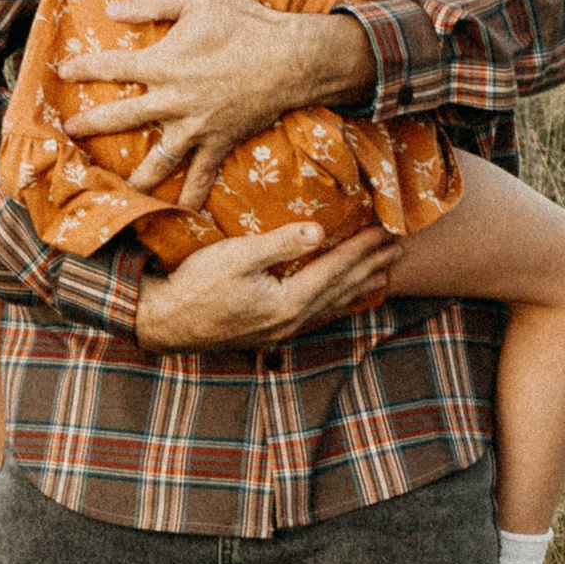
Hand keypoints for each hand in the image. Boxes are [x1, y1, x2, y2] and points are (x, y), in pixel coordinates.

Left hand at [59, 0, 376, 204]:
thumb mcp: (197, 0)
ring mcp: (195, 127)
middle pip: (121, 118)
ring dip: (134, 177)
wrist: (291, 58)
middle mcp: (172, 101)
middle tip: (68, 134)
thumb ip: (153, 3)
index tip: (62, 72)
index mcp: (163, 64)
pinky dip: (192, 195)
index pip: (111, 67)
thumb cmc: (245, 23)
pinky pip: (202, 175)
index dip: (83, 69)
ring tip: (116, 190)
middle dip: (90, 125)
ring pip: (156, 160)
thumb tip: (113, 8)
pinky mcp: (219, 142)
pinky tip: (181, 213)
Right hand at [134, 223, 402, 351]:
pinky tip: (341, 301)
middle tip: (399, 248)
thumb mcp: (235, 257)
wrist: (165, 322)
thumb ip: (279, 244)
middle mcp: (291, 322)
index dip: (362, 249)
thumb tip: (320, 231)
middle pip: (341, 290)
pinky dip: (337, 305)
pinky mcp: (269, 333)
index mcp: (287, 302)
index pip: (335, 270)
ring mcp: (281, 331)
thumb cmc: (196, 284)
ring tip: (385, 274)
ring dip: (360, 288)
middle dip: (372, 267)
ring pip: (332, 306)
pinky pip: (316, 318)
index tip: (385, 230)